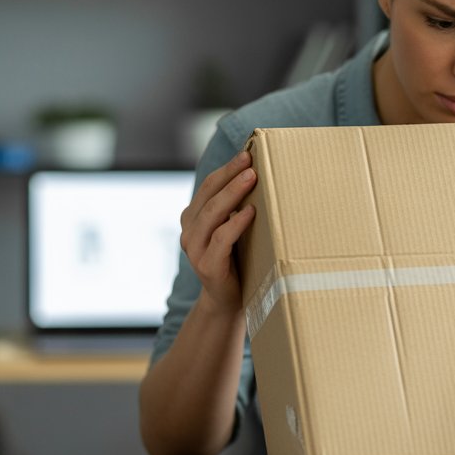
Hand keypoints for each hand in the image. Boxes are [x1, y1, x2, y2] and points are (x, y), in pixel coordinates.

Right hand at [180, 150, 257, 312]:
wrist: (228, 301)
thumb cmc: (238, 259)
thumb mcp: (234, 230)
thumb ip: (238, 208)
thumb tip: (264, 178)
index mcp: (194, 217)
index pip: (209, 185)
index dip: (227, 168)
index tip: (247, 152)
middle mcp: (190, 230)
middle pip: (209, 195)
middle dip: (230, 174)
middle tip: (250, 159)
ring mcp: (195, 248)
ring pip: (212, 213)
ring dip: (233, 193)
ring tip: (252, 177)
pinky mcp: (207, 265)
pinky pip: (221, 239)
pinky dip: (235, 223)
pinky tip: (250, 212)